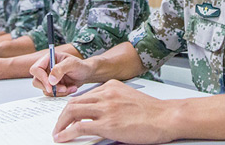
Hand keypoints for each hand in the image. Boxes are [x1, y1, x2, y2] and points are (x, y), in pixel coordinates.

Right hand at [30, 52, 92, 96]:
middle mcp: (46, 69)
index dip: (41, 78)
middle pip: (37, 81)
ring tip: (71, 87)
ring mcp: (48, 79)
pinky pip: (52, 94)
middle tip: (63, 88)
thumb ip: (60, 69)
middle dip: (50, 87)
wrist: (86, 74)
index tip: (50, 85)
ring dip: (58, 91)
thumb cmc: (80, 65)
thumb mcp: (72, 64)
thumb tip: (50, 80)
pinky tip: (71, 88)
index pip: (36, 69)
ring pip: (45, 90)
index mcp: (48, 59)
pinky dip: (62, 94)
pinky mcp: (52, 87)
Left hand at [53, 80, 175, 143]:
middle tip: (59, 125)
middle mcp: (106, 94)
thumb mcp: (128, 97)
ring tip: (58, 133)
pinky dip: (67, 133)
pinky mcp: (107, 124)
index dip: (73, 107)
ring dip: (61, 124)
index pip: (84, 95)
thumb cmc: (152, 111)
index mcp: (111, 86)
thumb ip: (113, 101)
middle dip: (63, 115)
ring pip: (72, 112)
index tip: (68, 115)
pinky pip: (80, 127)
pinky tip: (62, 137)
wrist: (166, 116)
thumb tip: (99, 114)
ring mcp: (106, 108)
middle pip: (74, 102)